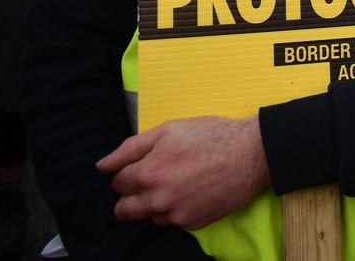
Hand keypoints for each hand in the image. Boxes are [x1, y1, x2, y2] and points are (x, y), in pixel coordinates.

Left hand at [96, 116, 270, 229]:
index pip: (117, 183)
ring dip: (155, 203)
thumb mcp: (168, 129)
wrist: (252, 153)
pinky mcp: (194, 224)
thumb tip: (102, 166)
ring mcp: (176, 215)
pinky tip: (194, 191)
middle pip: (123, 210)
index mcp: (148, 173)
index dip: (129, 171)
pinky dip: (178, 209)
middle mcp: (158, 199)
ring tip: (179, 183)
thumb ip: (130, 148)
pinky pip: (173, 221)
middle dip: (131, 196)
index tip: (145, 164)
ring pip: (149, 217)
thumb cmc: (211, 135)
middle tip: (152, 180)